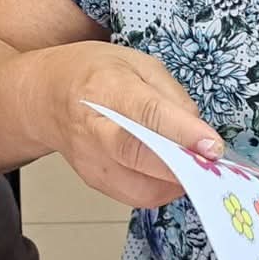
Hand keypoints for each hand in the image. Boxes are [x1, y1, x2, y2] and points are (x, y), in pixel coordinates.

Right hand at [38, 44, 222, 210]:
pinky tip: (171, 171)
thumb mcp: (138, 63)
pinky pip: (137, 196)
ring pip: (142, 189)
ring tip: (192, 164)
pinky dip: (162, 188)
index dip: (182, 133)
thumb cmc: (94, 73)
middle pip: (138, 156)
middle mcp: (94, 130)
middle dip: (182, 166)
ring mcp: (91, 161)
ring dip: (175, 182)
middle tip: (213, 164)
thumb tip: (198, 132)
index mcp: (106, 88)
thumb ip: (171, 96)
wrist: (46, 97)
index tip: (212, 146)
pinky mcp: (96, 181)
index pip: (147, 114)